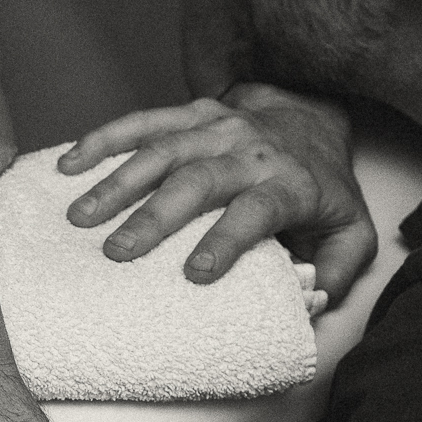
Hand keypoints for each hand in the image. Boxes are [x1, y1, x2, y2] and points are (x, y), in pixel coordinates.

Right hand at [57, 85, 374, 307]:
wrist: (312, 118)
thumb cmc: (321, 188)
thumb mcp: (351, 234)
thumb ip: (336, 275)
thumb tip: (306, 306)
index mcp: (288, 185)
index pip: (256, 210)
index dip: (227, 239)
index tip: (195, 272)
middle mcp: (249, 152)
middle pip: (197, 180)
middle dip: (154, 216)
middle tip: (118, 251)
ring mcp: (214, 128)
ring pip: (162, 151)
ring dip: (117, 183)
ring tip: (81, 217)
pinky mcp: (188, 115)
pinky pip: (141, 121)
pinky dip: (103, 139)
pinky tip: (70, 164)